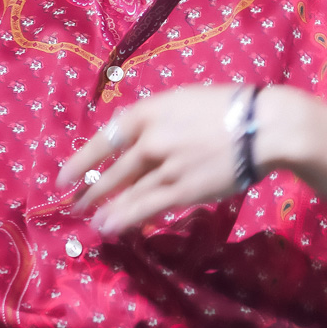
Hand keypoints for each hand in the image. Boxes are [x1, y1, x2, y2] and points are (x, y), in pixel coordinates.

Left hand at [57, 84, 254, 235]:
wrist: (262, 127)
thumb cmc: (227, 107)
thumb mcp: (181, 100)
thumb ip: (157, 119)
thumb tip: (139, 138)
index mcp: (148, 112)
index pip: (105, 139)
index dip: (81, 160)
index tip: (64, 176)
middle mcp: (150, 141)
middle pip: (113, 171)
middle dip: (90, 190)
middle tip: (72, 203)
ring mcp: (165, 168)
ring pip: (127, 193)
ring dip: (106, 209)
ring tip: (90, 222)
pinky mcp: (183, 191)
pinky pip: (148, 207)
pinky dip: (128, 218)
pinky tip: (112, 227)